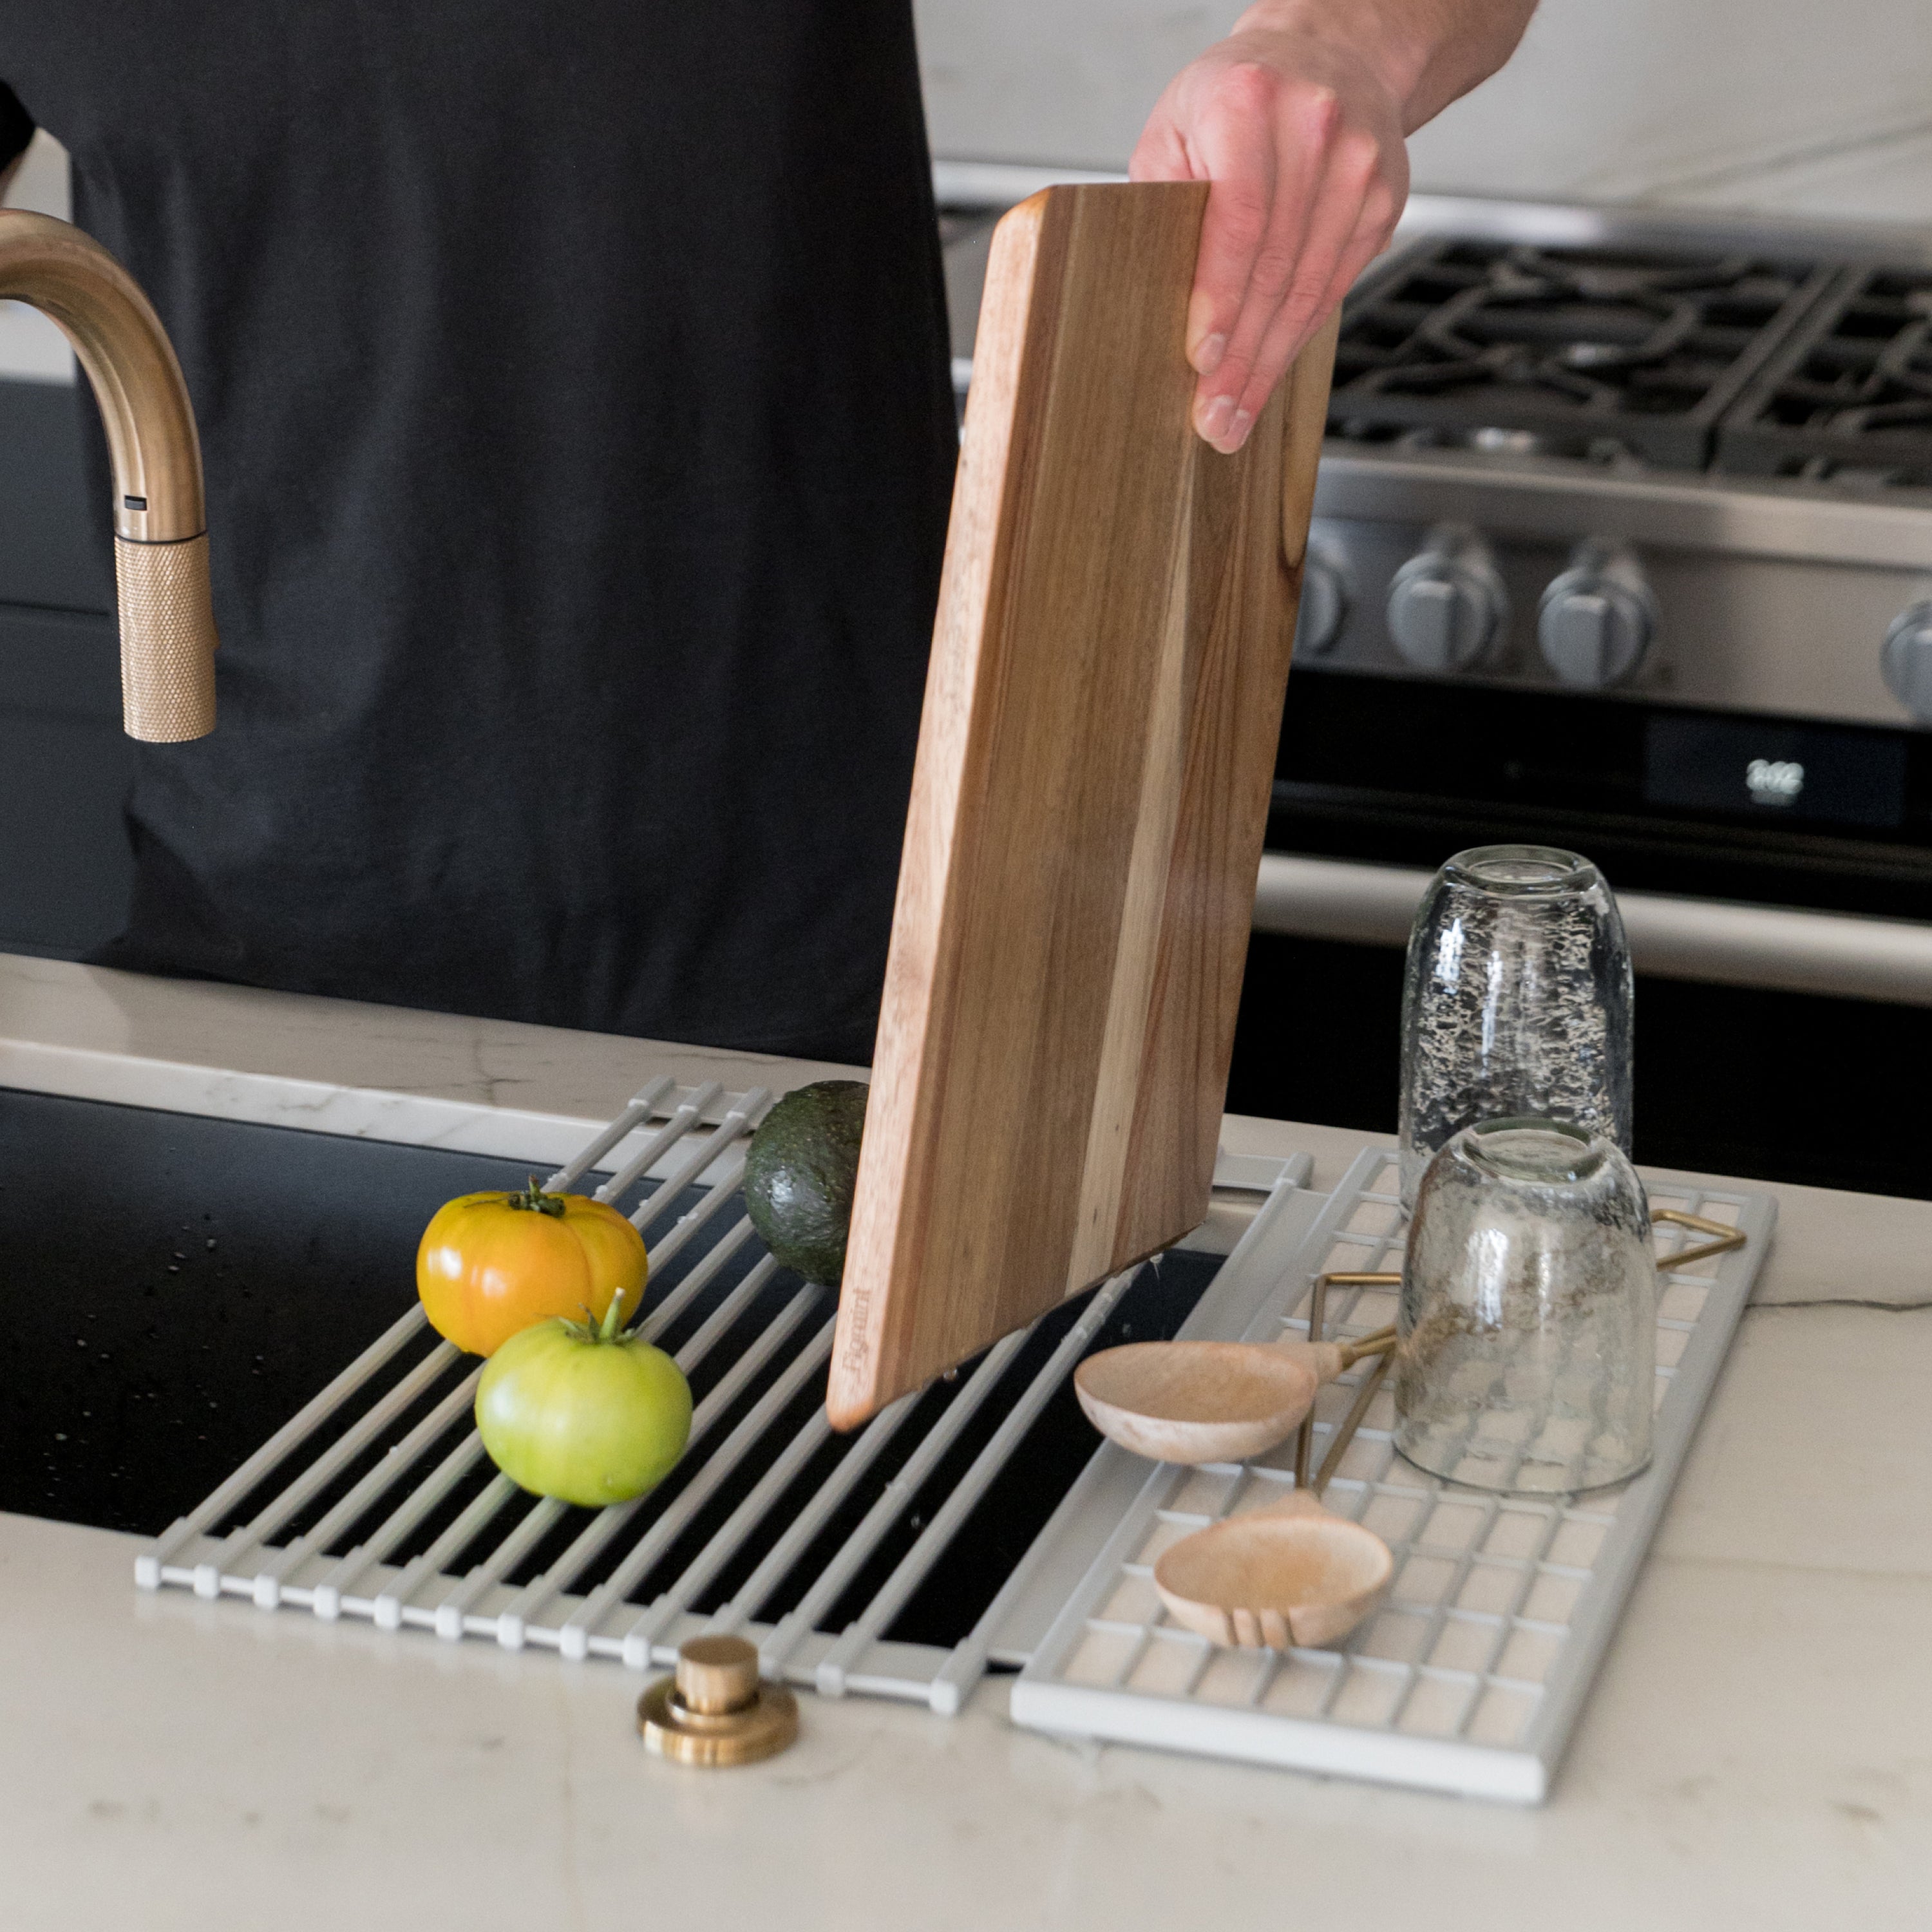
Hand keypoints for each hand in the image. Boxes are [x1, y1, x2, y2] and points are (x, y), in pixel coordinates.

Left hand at [1133, 0, 1532, 452]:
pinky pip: (1334, 287)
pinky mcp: (1382, 200)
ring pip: (1309, 289)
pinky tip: (1270, 374)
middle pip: (1275, 268)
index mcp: (1249, 103)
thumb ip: (1162, 203)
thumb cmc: (1236, 96)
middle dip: (1242, 356)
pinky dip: (1298, 337)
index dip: (1219, 299)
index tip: (1201, 359)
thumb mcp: (1176, 128)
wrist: (1330, 55)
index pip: (1238, 218)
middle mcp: (1314, 128)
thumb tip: (1148, 300)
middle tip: (1213, 418)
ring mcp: (1358, 166)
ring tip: (1236, 415)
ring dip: (1270, 364)